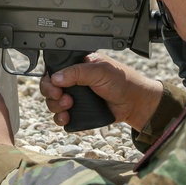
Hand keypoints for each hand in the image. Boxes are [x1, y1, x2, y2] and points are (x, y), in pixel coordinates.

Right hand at [39, 53, 162, 130]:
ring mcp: (76, 96)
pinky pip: (61, 116)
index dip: (50, 79)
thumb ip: (77, 72)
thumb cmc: (123, 82)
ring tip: (69, 106)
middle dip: (51, 94)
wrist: (135, 104)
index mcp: (78, 66)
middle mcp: (75, 81)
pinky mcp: (79, 111)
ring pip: (53, 102)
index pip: (55, 70)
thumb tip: (56, 78)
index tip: (55, 87)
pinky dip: (60, 118)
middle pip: (50, 87)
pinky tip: (66, 117)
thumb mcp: (100, 71)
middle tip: (61, 96)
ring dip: (56, 106)